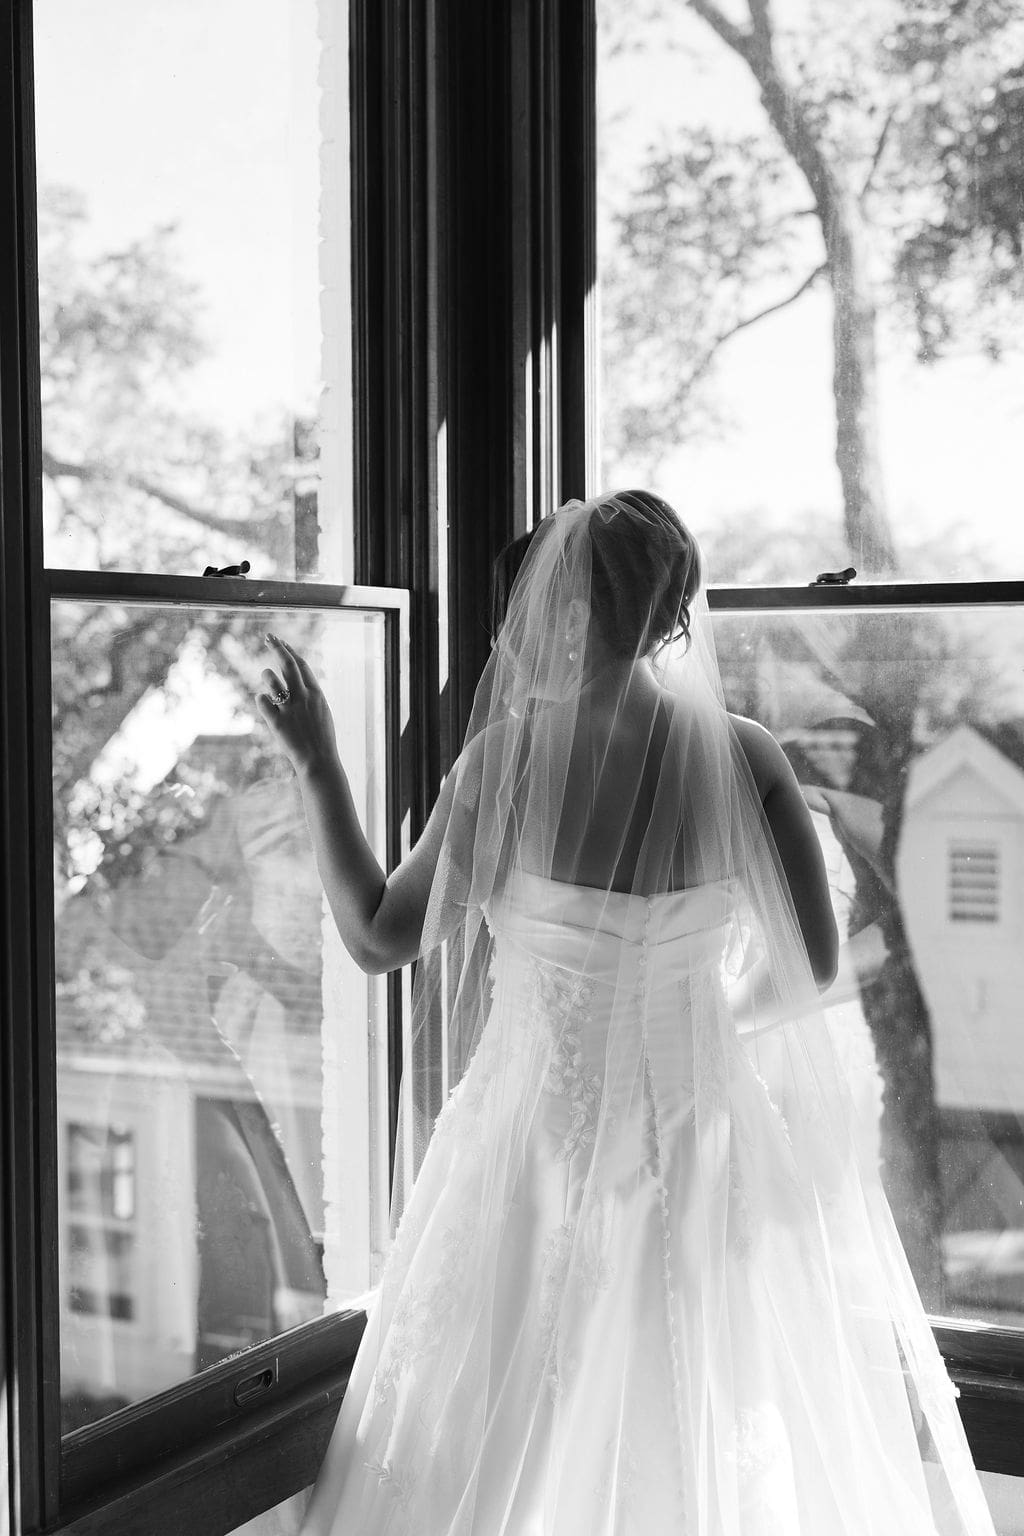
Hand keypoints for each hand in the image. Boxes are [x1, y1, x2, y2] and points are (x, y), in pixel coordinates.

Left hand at [255, 633, 339, 775]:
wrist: (319, 760)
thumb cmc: (322, 738)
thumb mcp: (322, 712)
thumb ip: (311, 696)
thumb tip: (301, 682)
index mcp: (316, 693)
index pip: (302, 665)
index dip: (290, 651)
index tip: (282, 642)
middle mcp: (303, 697)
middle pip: (287, 664)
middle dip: (277, 647)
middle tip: (268, 637)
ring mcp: (289, 708)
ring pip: (271, 679)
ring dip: (267, 675)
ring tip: (267, 676)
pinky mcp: (276, 721)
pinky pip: (261, 701)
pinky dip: (262, 700)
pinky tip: (266, 705)